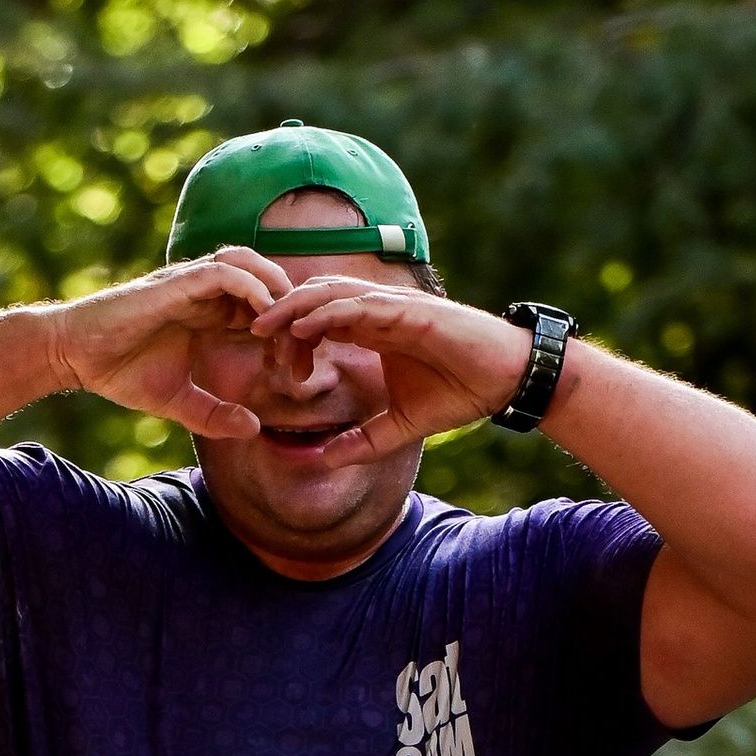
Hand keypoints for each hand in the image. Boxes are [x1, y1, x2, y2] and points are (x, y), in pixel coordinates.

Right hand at [42, 252, 292, 440]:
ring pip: (252, 265)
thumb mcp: (179, 401)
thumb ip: (215, 414)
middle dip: (293, 317)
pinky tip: (262, 317)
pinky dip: (251, 287)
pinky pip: (225, 271)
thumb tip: (254, 429)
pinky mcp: (177, 283)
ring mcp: (192, 283)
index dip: (289, 338)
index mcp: (211, 315)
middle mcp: (207, 293)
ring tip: (289, 330)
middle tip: (303, 356)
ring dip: (277, 291)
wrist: (75, 355)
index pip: (266, 313)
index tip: (298, 373)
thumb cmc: (120, 371)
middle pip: (268, 286)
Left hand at [244, 274, 529, 456]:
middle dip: (281, 314)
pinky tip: (305, 326)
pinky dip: (330, 312)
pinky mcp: (410, 311)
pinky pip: (361, 305)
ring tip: (264, 324)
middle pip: (316, 300)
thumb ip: (361, 442)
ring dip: (295, 307)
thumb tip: (322, 461)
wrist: (506, 379)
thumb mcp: (399, 426)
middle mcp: (380, 310)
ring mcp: (394, 305)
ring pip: (332, 294)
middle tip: (249, 334)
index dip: (290, 337)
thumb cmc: (459, 393)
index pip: (319, 321)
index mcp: (374, 329)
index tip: (270, 364)